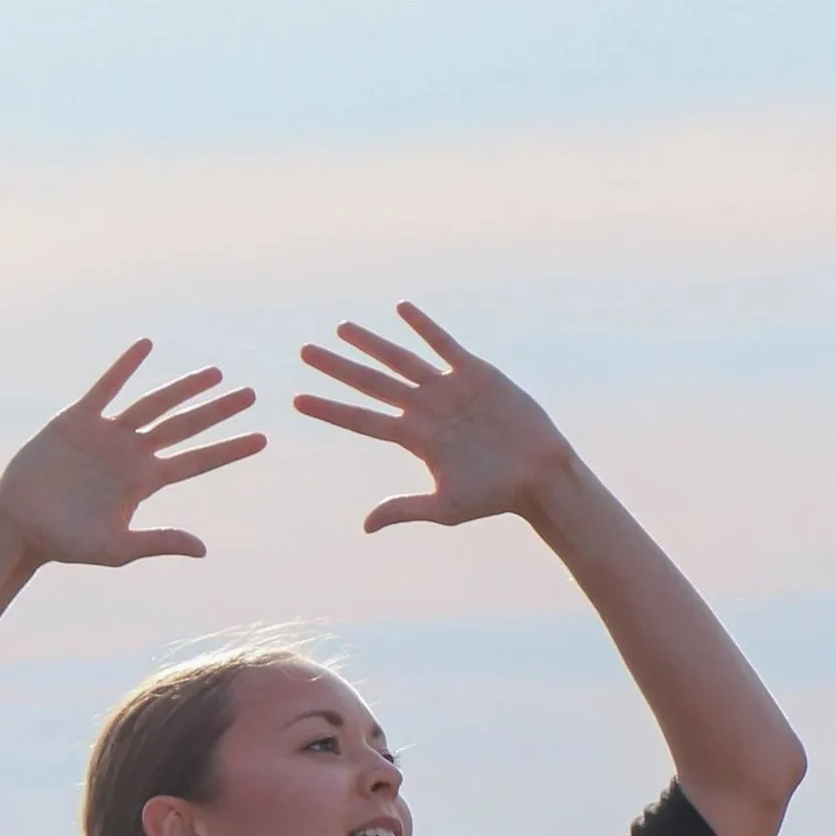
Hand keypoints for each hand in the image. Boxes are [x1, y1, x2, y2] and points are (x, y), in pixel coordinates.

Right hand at [0, 343, 263, 566]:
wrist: (22, 526)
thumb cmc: (68, 544)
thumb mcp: (118, 548)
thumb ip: (160, 542)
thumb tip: (203, 548)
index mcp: (146, 482)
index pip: (198, 461)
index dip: (230, 450)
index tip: (262, 439)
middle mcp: (133, 454)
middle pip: (185, 426)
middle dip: (218, 411)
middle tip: (251, 394)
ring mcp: (107, 434)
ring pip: (154, 404)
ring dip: (183, 387)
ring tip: (215, 373)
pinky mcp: (77, 420)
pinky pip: (106, 388)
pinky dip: (125, 367)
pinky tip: (146, 346)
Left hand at [294, 305, 574, 530]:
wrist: (539, 475)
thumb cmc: (495, 496)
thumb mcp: (446, 507)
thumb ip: (404, 510)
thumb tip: (365, 526)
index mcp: (415, 439)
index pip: (362, 420)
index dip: (329, 409)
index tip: (296, 400)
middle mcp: (425, 410)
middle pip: (371, 384)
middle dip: (337, 368)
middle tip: (303, 352)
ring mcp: (447, 389)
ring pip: (399, 360)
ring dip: (370, 343)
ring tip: (341, 328)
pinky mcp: (474, 373)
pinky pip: (442, 344)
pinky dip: (422, 327)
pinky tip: (400, 309)